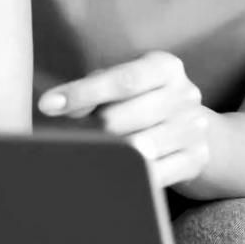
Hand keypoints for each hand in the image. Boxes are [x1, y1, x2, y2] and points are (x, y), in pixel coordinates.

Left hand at [38, 52, 212, 187]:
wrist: (192, 128)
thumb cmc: (141, 101)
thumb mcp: (122, 85)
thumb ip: (92, 89)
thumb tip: (58, 105)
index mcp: (166, 67)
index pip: (122, 80)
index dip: (83, 93)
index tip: (48, 105)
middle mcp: (185, 95)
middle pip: (123, 118)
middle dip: (92, 130)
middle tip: (76, 137)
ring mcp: (193, 129)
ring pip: (138, 149)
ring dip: (109, 154)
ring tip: (97, 154)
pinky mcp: (196, 159)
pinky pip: (155, 174)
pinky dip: (130, 176)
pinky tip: (116, 173)